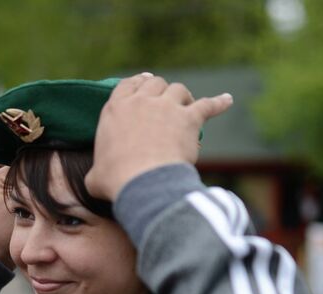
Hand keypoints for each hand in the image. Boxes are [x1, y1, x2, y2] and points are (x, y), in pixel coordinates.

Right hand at [87, 73, 233, 201]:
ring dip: (182, 96)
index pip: (127, 85)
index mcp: (114, 110)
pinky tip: (227, 100)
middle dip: (160, 88)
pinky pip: (208, 105)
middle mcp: (140, 102)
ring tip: (186, 105)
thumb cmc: (116, 180)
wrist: (144, 182)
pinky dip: (218, 103)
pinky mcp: (189, 118)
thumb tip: (95, 181)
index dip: (137, 83)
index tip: (143, 83)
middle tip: (164, 97)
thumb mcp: (95, 176)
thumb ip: (96, 171)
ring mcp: (166, 107)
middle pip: (155, 83)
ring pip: (178, 89)